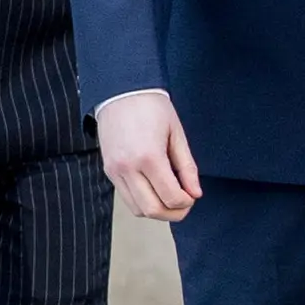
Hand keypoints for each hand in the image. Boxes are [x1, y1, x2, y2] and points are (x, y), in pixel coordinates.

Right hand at [97, 90, 202, 221]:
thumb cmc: (151, 107)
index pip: (171, 197)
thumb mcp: (177, 134)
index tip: (192, 194)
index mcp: (148, 157)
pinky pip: (127, 198)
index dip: (187, 202)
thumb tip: (195, 193)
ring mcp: (115, 171)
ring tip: (169, 197)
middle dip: (174, 212)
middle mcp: (128, 167)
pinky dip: (143, 201)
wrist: (120, 92)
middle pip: (153, 210)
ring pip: (138, 209)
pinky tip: (154, 190)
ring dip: (157, 210)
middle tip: (184, 202)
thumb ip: (187, 167)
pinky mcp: (108, 170)